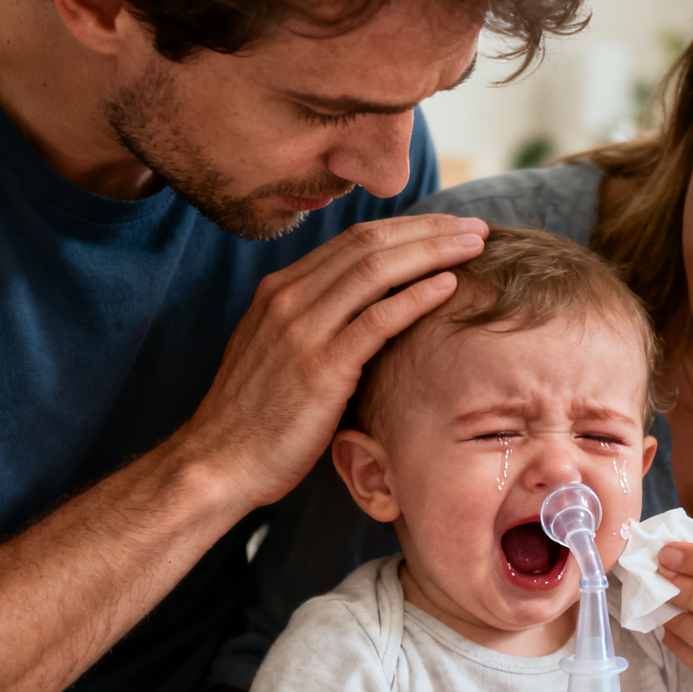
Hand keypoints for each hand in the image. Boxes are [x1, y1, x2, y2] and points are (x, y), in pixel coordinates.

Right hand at [176, 215, 486, 507]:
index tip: (448, 228)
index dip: (408, 229)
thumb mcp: (280, 354)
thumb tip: (365, 313)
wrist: (217, 464)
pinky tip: (449, 285)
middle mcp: (289, 299)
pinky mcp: (320, 368)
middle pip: (370, 244)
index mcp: (281, 290)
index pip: (355, 241)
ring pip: (377, 270)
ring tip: (474, 245)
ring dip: (432, 252)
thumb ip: (315, 324)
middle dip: (429, 230)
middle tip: (474, 227)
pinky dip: (416, 297)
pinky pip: (377, 320)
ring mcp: (302, 330)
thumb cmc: (257, 418)